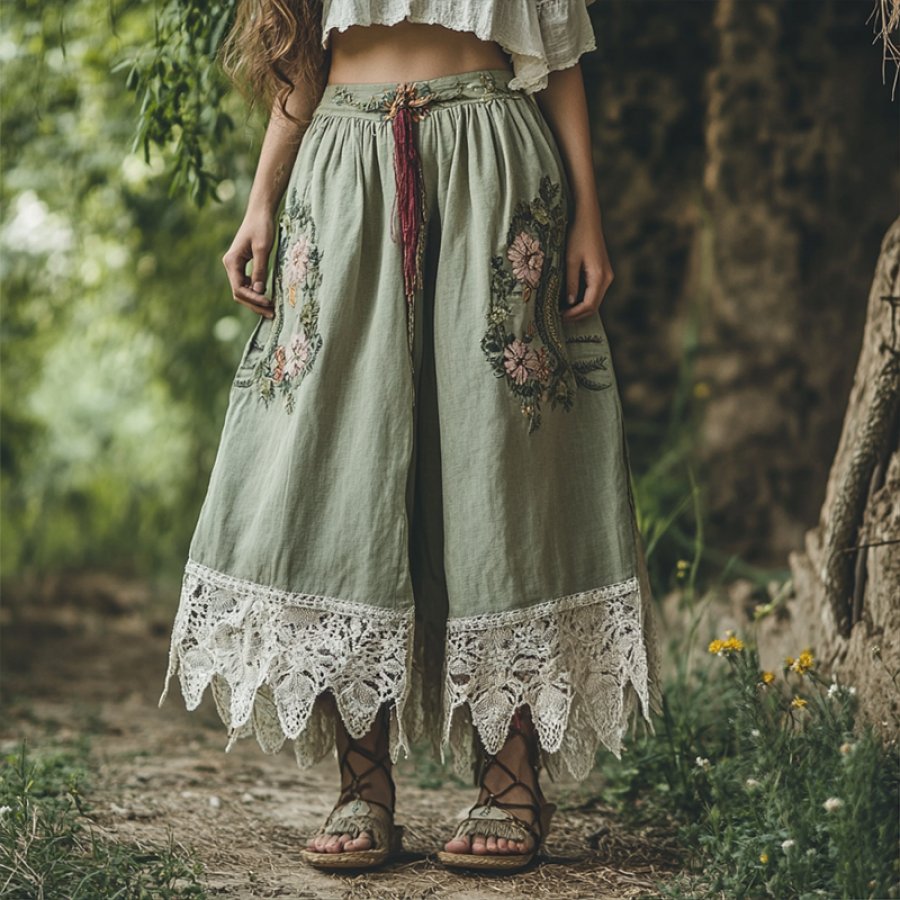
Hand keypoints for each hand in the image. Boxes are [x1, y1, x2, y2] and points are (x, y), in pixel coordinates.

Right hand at [222, 212, 276, 317]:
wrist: (260, 212)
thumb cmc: (262, 227)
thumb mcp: (262, 249)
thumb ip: (260, 270)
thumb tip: (259, 291)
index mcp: (232, 262)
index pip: (239, 288)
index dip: (253, 299)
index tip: (269, 302)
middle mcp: (231, 265)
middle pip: (239, 293)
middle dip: (254, 304)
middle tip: (272, 313)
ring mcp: (236, 266)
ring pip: (243, 290)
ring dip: (255, 300)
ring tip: (271, 309)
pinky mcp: (244, 265)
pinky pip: (247, 284)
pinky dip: (256, 292)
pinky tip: (267, 297)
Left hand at [561, 206, 613, 321]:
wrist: (587, 219)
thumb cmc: (578, 236)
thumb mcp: (570, 260)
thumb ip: (570, 282)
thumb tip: (569, 302)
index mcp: (599, 276)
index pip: (589, 305)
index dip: (575, 314)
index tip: (560, 317)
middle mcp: (607, 278)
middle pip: (594, 305)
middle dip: (578, 314)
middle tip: (560, 317)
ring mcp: (606, 275)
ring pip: (594, 300)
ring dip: (580, 308)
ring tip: (563, 310)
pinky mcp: (602, 271)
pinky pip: (594, 291)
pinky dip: (583, 299)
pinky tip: (570, 300)